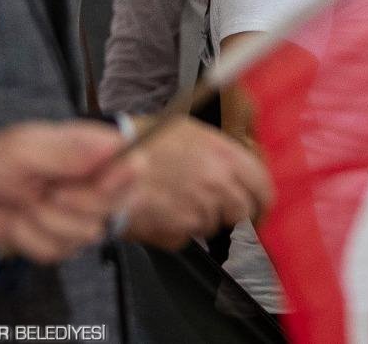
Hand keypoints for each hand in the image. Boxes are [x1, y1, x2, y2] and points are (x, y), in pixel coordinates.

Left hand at [0, 121, 135, 263]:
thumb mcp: (24, 148)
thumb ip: (69, 150)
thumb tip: (114, 146)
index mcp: (93, 150)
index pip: (134, 164)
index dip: (120, 179)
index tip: (95, 182)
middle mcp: (95, 182)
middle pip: (115, 205)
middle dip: (73, 205)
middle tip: (46, 191)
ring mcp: (81, 214)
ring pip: (86, 234)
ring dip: (44, 224)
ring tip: (25, 204)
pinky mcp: (63, 240)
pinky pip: (60, 253)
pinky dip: (31, 241)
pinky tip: (20, 222)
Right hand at [121, 116, 273, 248]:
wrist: (104, 166)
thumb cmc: (140, 142)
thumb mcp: (187, 131)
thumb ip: (218, 152)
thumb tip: (235, 168)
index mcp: (226, 156)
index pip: (263, 186)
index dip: (261, 200)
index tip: (257, 207)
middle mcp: (219, 184)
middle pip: (244, 213)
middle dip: (235, 215)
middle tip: (221, 213)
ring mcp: (200, 210)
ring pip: (214, 226)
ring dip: (201, 220)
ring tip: (175, 201)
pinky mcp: (179, 232)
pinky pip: (186, 237)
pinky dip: (177, 231)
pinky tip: (161, 212)